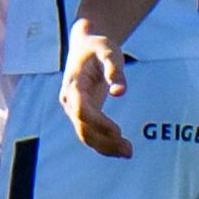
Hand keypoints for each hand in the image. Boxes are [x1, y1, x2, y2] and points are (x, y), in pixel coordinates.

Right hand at [59, 23, 131, 157]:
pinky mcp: (82, 114)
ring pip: (85, 135)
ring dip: (106, 147)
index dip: (98, 122)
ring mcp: (73, 109)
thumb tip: (120, 93)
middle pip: (83, 127)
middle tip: (129, 150)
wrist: (85, 46)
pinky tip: (122, 149)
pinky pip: (90, 134)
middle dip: (104, 141)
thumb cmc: (98, 47)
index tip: (118, 131)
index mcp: (73, 85)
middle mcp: (69, 100)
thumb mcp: (108, 51)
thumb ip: (114, 70)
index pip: (81, 110)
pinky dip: (104, 144)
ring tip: (129, 152)